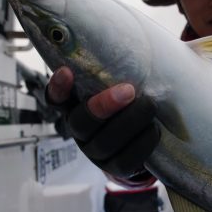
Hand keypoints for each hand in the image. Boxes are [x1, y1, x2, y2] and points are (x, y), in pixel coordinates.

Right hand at [47, 67, 159, 184]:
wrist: (140, 141)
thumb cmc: (131, 105)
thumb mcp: (123, 87)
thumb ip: (123, 72)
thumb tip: (155, 44)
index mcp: (77, 108)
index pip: (57, 100)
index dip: (58, 88)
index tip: (67, 71)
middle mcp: (82, 131)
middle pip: (82, 123)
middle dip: (104, 106)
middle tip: (129, 90)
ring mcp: (97, 152)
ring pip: (105, 142)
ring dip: (130, 122)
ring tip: (150, 105)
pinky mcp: (116, 167)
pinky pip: (126, 160)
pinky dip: (143, 143)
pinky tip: (155, 128)